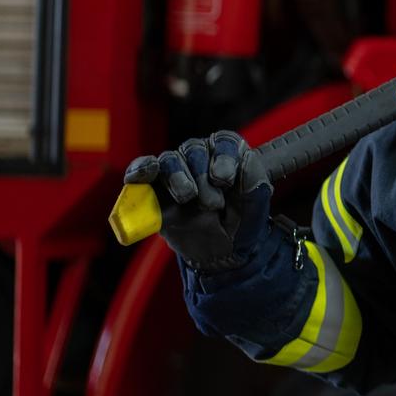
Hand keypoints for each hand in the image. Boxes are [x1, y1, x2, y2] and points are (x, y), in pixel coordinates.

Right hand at [123, 130, 270, 270]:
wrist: (219, 253)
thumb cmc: (240, 225)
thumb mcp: (255, 211)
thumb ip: (255, 185)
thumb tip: (246, 158)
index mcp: (232, 157)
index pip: (226, 142)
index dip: (224, 157)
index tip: (224, 180)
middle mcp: (204, 157)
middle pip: (196, 150)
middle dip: (202, 177)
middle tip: (212, 204)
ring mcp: (178, 169)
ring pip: (171, 160)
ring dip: (177, 177)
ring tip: (187, 198)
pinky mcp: (154, 186)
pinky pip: (142, 169)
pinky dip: (140, 169)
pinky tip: (142, 174)